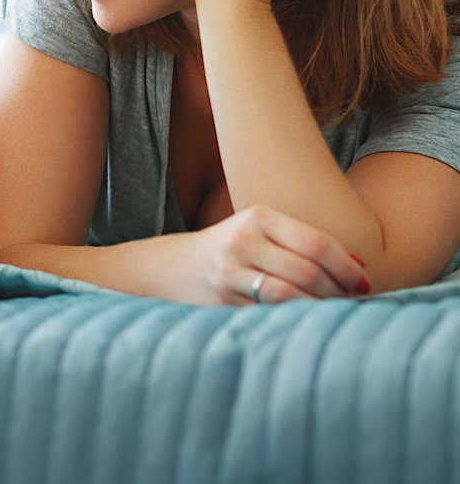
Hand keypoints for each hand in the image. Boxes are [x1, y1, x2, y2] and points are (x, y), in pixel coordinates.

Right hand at [192, 204, 370, 305]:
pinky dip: (295, 321)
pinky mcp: (222, 300)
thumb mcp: (261, 232)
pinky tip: (305, 322)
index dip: (346, 266)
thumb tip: (359, 267)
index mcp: (258, 217)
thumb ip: (302, 244)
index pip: (316, 243)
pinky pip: (270, 315)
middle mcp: (242, 241)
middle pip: (307, 272)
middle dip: (338, 292)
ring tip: (332, 314)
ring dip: (319, 309)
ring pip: (290, 297)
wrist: (174, 267)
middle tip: (351, 302)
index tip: (364, 282)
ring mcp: (229, 272)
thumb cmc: (233, 249)